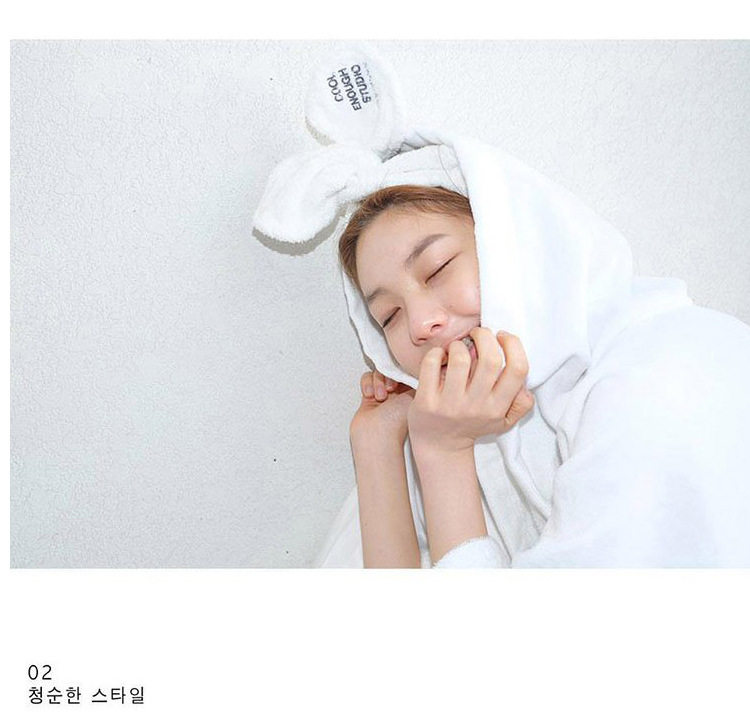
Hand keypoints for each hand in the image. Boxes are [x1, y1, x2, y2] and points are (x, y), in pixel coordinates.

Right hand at [350, 369, 415, 445]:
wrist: (375, 436)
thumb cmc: (395, 423)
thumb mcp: (414, 395)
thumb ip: (415, 377)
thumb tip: (415, 366)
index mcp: (415, 392)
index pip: (409, 370)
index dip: (405, 368)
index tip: (402, 374)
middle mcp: (400, 392)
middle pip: (393, 368)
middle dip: (389, 376)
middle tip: (391, 388)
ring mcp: (385, 393)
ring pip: (379, 372)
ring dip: (378, 381)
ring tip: (381, 396)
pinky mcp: (370, 395)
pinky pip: (367, 378)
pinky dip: (367, 384)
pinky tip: (370, 396)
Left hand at [407, 328, 533, 452]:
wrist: (439, 446)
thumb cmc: (472, 425)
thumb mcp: (503, 421)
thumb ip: (520, 404)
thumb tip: (526, 385)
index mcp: (498, 407)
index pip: (518, 369)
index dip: (513, 345)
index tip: (502, 337)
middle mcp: (476, 406)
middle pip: (490, 359)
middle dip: (485, 336)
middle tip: (477, 334)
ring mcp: (450, 404)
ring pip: (460, 359)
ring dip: (458, 345)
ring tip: (457, 348)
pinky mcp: (427, 401)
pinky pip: (431, 365)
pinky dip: (435, 353)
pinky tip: (439, 357)